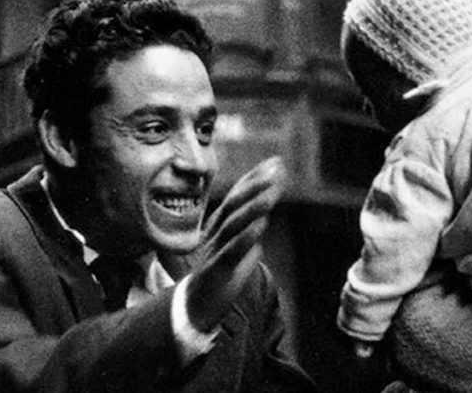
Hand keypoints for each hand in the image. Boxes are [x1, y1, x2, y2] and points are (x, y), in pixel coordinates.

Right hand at [182, 156, 287, 331]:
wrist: (196, 309)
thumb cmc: (220, 278)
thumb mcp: (237, 252)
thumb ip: (248, 236)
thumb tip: (261, 223)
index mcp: (220, 226)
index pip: (237, 196)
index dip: (255, 178)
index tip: (275, 162)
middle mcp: (215, 233)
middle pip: (234, 204)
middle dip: (255, 185)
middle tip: (275, 169)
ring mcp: (214, 251)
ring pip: (233, 224)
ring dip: (253, 207)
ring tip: (271, 193)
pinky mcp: (216, 271)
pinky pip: (231, 252)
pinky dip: (246, 238)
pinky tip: (260, 226)